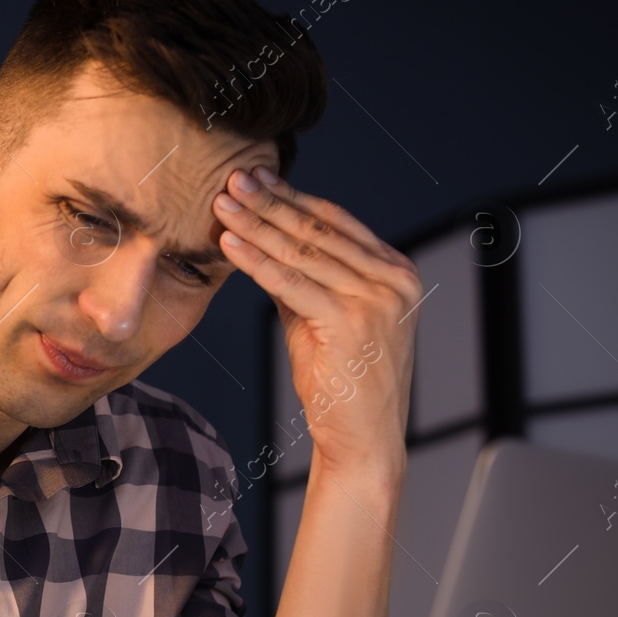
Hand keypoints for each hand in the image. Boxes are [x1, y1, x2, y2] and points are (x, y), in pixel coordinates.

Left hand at [213, 166, 421, 478]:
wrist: (362, 438)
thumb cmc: (341, 382)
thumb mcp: (322, 317)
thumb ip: (303, 278)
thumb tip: (261, 240)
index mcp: (395, 271)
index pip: (335, 221)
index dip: (291, 197)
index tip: (256, 177)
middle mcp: (393, 279)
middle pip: (317, 229)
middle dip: (269, 202)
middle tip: (232, 178)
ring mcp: (376, 299)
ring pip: (302, 251)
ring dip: (256, 225)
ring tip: (222, 204)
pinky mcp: (351, 322)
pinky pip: (291, 283)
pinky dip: (256, 261)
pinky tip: (229, 243)